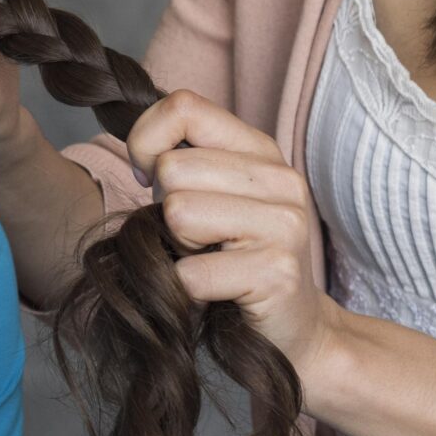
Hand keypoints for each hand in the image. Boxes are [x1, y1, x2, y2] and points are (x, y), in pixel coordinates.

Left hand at [128, 89, 340, 378]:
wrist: (297, 328)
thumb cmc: (238, 261)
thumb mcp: (215, 197)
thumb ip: (183, 161)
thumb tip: (138, 155)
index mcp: (261, 150)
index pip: (182, 107)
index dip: (146, 141)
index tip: (150, 179)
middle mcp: (281, 179)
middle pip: (172, 169)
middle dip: (166, 210)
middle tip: (198, 239)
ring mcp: (285, 225)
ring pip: (179, 213)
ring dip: (179, 249)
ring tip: (211, 261)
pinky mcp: (276, 273)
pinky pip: (191, 272)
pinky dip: (189, 289)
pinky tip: (219, 292)